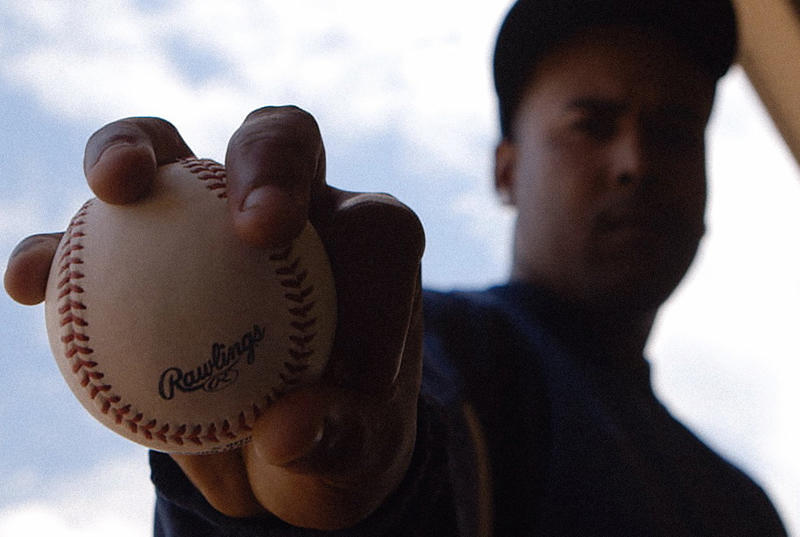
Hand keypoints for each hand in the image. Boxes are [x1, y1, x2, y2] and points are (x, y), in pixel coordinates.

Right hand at [4, 107, 424, 529]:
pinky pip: (91, 240)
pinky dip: (57, 252)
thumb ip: (338, 434)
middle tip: (250, 227)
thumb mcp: (356, 448)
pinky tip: (29, 282)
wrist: (277, 457)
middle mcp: (294, 209)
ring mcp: (208, 219)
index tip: (347, 350)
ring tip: (113, 187)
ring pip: (169, 154)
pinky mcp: (141, 253)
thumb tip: (286, 432)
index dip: (368, 259)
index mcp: (366, 242)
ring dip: (132, 152)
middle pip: (277, 141)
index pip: (377, 223)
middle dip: (266, 160)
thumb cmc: (335, 436)